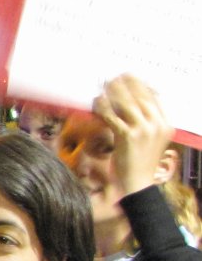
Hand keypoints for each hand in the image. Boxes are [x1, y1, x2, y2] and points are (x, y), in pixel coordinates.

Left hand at [92, 74, 172, 194]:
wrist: (137, 184)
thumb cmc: (139, 164)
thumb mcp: (149, 141)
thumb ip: (145, 125)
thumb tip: (129, 108)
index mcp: (165, 125)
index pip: (153, 98)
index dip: (139, 86)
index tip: (129, 78)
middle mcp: (157, 125)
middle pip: (140, 97)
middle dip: (126, 85)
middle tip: (113, 77)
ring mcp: (144, 130)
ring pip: (127, 104)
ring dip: (114, 92)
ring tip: (104, 84)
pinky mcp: (128, 137)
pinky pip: (113, 117)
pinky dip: (104, 108)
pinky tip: (96, 102)